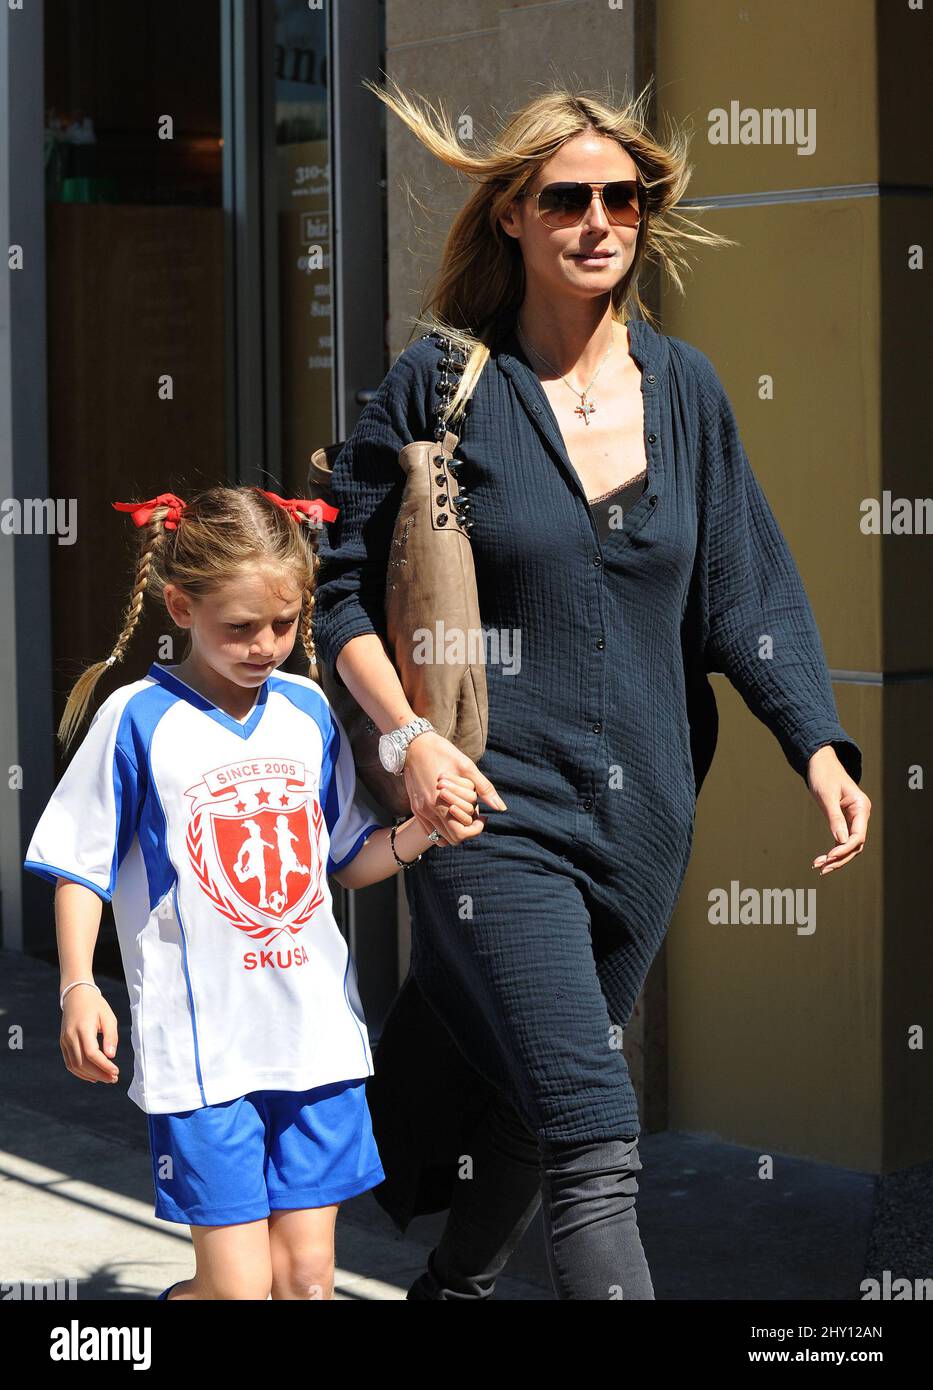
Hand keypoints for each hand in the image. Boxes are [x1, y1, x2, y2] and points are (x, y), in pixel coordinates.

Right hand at [61, 989, 119, 1083]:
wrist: (76, 995)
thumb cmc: (96, 1006)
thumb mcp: (108, 1017)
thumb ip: (111, 1036)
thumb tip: (111, 1056)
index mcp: (83, 1028)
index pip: (91, 1053)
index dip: (103, 1065)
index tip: (116, 1071)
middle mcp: (70, 1036)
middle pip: (82, 1062)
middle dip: (99, 1074)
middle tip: (114, 1079)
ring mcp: (65, 1041)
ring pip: (75, 1066)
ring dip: (90, 1075)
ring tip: (106, 1079)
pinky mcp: (63, 1044)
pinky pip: (70, 1063)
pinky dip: (81, 1072)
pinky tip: (93, 1076)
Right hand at [403, 731, 506, 847]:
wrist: (413, 744)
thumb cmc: (442, 752)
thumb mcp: (467, 767)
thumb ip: (484, 789)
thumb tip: (501, 807)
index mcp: (440, 803)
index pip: (460, 834)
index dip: (476, 829)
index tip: (483, 817)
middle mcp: (427, 811)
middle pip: (452, 839)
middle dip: (467, 830)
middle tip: (476, 816)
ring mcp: (419, 811)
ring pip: (440, 838)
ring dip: (454, 830)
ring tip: (463, 814)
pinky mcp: (415, 809)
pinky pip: (429, 831)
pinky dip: (442, 828)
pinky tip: (450, 813)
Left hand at [806, 746, 870, 874]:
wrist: (820, 763)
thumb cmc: (824, 776)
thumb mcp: (827, 797)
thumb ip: (835, 818)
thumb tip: (841, 841)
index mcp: (861, 806)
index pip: (858, 835)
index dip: (845, 849)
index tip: (829, 857)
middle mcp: (861, 814)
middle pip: (855, 844)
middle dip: (840, 858)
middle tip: (822, 869)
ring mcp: (854, 818)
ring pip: (849, 845)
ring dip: (836, 858)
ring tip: (819, 868)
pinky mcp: (844, 821)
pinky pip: (842, 840)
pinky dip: (833, 851)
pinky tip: (821, 860)